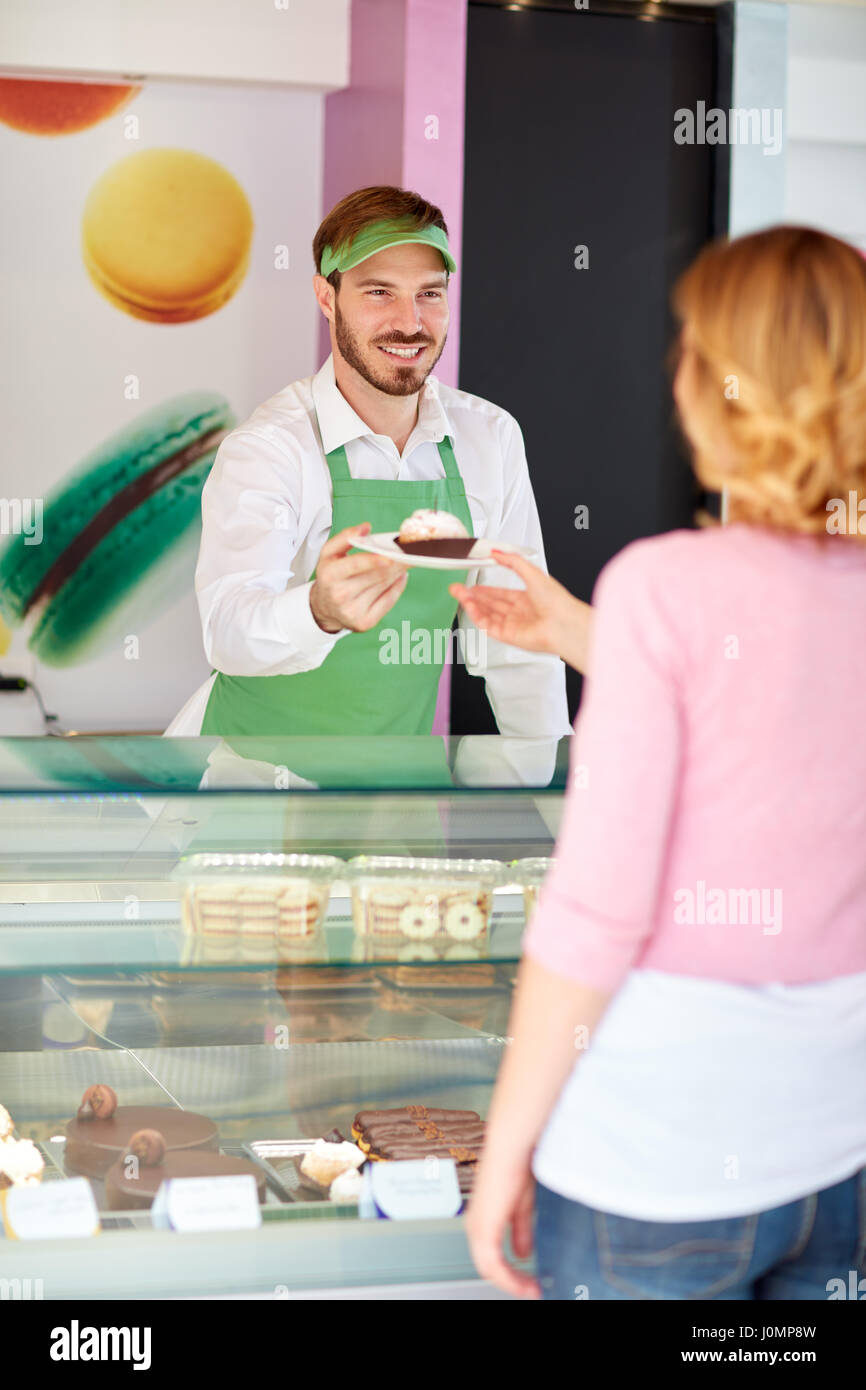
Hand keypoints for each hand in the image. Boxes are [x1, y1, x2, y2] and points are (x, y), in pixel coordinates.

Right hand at [310, 523, 407, 632]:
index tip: (391, 556)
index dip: (374, 560)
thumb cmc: (330, 577)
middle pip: (376, 575)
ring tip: (405, 561)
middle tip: (408, 552)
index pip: (355, 565)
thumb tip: (365, 528)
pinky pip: (389, 601)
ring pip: (384, 586)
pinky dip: (397, 587)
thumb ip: (344, 537)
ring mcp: (353, 611)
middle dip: (396, 562)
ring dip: (398, 572)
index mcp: (330, 575)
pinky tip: (400, 577)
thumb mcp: (328, 554)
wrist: (324, 607)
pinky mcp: (365, 622)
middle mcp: (340, 595)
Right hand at [450, 550, 592, 673]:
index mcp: (528, 599)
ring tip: (459, 594)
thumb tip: (497, 552)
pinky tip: (469, 606)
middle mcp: (520, 613)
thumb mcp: (533, 572)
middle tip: (457, 588)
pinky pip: (487, 625)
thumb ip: (513, 562)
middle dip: (472, 596)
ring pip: (486, 614)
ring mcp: (513, 625)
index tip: (472, 584)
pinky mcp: (508, 636)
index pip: (501, 594)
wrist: (563, 624)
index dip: (485, 590)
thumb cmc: (557, 602)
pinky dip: (476, 615)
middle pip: (490, 604)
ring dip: (471, 604)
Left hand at [465, 1153, 540, 1298]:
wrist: (511, 1149)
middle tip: (532, 1291)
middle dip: (512, 1282)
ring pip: (489, 1269)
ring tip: (531, 1291)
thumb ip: (520, 1231)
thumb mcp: (521, 1206)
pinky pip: (493, 1264)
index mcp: (483, 1221)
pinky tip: (525, 1284)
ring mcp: (478, 1229)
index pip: (491, 1258)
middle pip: (489, 1268)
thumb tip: (523, 1254)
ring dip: (512, 1283)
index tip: (531, 1284)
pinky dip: (509, 1278)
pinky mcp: (484, 1229)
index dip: (510, 1274)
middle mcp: (476, 1227)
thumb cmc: (515, 1166)